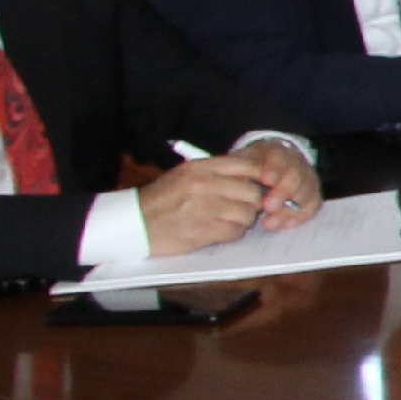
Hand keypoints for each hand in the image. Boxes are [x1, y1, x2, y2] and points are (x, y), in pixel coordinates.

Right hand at [135, 153, 276, 255]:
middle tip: (245, 206)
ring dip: (243, 220)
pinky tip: (220, 230)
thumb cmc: (163, 198)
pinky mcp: (202, 231)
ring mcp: (204, 208)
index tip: (264, 184)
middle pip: (252, 193)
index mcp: (200, 167)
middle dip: (254, 202)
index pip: (247, 166)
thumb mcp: (186, 174)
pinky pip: (234, 232)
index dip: (262, 176)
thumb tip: (254, 173)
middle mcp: (204, 185)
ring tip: (229, 219)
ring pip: (246, 214)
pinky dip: (232, 232)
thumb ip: (217, 172)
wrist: (136, 222)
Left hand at [238, 136, 318, 229]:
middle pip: (296, 176)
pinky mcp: (313, 195)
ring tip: (270, 223)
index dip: (275, 169)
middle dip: (283, 192)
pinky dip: (300, 216)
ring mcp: (307, 179)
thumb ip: (239, 168)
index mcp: (277, 152)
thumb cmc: (250, 168)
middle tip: (268, 207)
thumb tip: (235, 181)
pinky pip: (313, 206)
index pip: (280, 158)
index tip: (265, 180)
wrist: (267, 169)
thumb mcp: (242, 162)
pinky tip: (285, 225)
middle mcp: (296, 163)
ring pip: (306, 193)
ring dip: (289, 210)